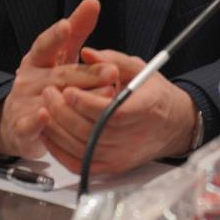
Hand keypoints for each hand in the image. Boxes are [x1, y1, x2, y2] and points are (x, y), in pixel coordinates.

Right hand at [0, 0, 118, 157]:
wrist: (17, 120)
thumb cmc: (45, 82)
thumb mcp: (59, 56)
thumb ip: (76, 31)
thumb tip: (93, 2)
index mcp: (36, 59)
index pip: (45, 44)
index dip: (56, 36)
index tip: (67, 25)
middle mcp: (28, 79)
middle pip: (60, 75)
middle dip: (88, 73)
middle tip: (112, 71)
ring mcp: (23, 103)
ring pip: (52, 100)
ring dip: (77, 99)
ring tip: (105, 94)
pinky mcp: (20, 127)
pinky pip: (28, 125)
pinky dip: (36, 121)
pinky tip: (46, 115)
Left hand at [39, 47, 198, 175]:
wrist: (173, 126)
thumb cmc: (155, 96)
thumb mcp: (141, 70)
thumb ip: (113, 60)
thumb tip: (87, 53)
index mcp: (148, 108)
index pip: (115, 113)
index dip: (88, 104)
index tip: (69, 90)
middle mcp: (136, 136)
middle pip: (94, 131)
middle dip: (65, 112)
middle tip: (50, 93)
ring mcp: (123, 156)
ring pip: (82, 148)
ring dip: (58, 129)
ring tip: (46, 108)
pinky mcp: (112, 167)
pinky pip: (79, 163)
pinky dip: (60, 149)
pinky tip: (51, 131)